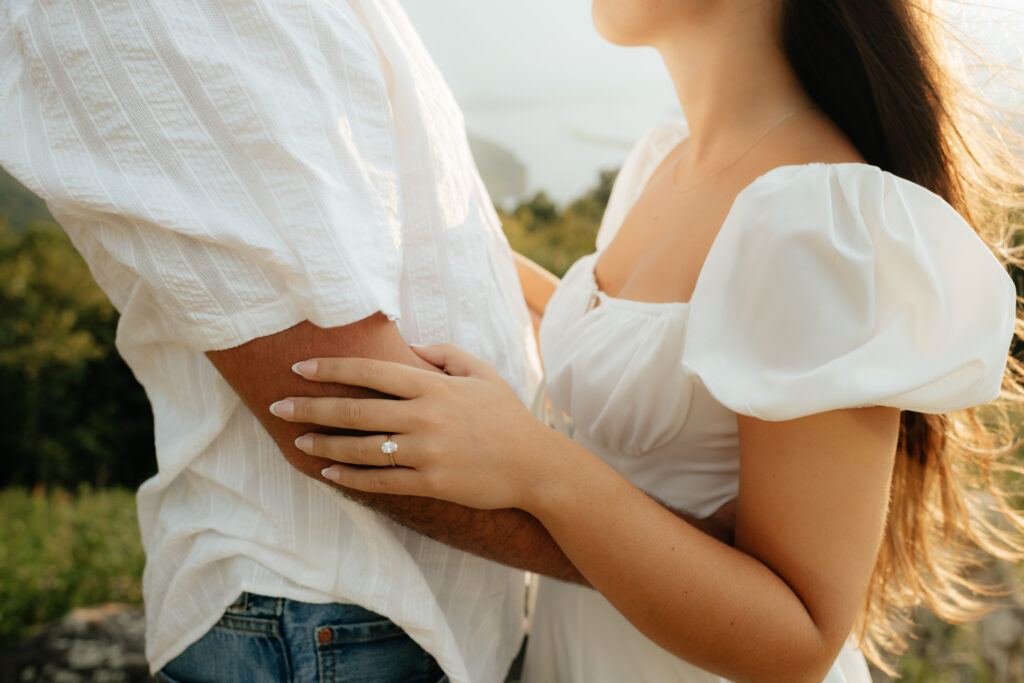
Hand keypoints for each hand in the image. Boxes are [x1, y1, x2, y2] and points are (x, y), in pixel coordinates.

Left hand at [269, 345, 571, 510]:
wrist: (535, 466)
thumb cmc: (506, 415)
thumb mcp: (481, 372)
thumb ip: (444, 354)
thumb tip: (408, 348)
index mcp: (433, 386)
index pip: (371, 372)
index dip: (331, 369)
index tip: (299, 369)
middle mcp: (424, 418)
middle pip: (355, 411)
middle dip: (311, 408)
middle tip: (277, 407)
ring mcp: (426, 453)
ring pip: (360, 449)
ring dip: (324, 446)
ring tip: (298, 443)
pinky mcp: (430, 484)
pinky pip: (380, 482)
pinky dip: (351, 479)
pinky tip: (329, 475)